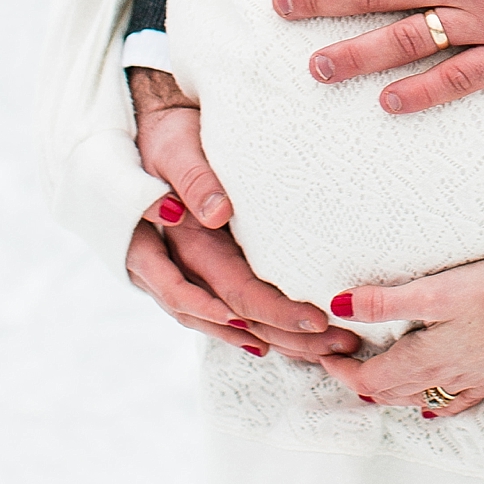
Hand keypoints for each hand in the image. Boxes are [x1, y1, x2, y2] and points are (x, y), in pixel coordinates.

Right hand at [126, 71, 360, 362]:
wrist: (147, 132)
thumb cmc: (166, 137)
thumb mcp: (175, 149)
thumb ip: (193, 178)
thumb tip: (215, 214)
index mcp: (174, 241)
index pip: (229, 287)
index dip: (271, 309)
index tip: (316, 319)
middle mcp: (174, 267)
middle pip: (232, 315)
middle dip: (284, 334)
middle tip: (336, 344)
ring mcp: (178, 274)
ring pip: (224, 322)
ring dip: (273, 339)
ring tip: (322, 351)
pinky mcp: (187, 272)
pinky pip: (216, 312)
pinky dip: (248, 330)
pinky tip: (277, 342)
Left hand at [318, 261, 483, 416]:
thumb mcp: (432, 291)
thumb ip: (384, 302)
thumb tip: (338, 306)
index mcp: (422, 360)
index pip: (370, 377)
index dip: (343, 370)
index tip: (326, 356)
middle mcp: (442, 380)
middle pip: (390, 392)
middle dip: (361, 381)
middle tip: (342, 364)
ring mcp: (468, 383)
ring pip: (417, 400)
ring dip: (391, 393)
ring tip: (375, 380)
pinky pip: (451, 404)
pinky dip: (431, 405)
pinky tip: (430, 406)